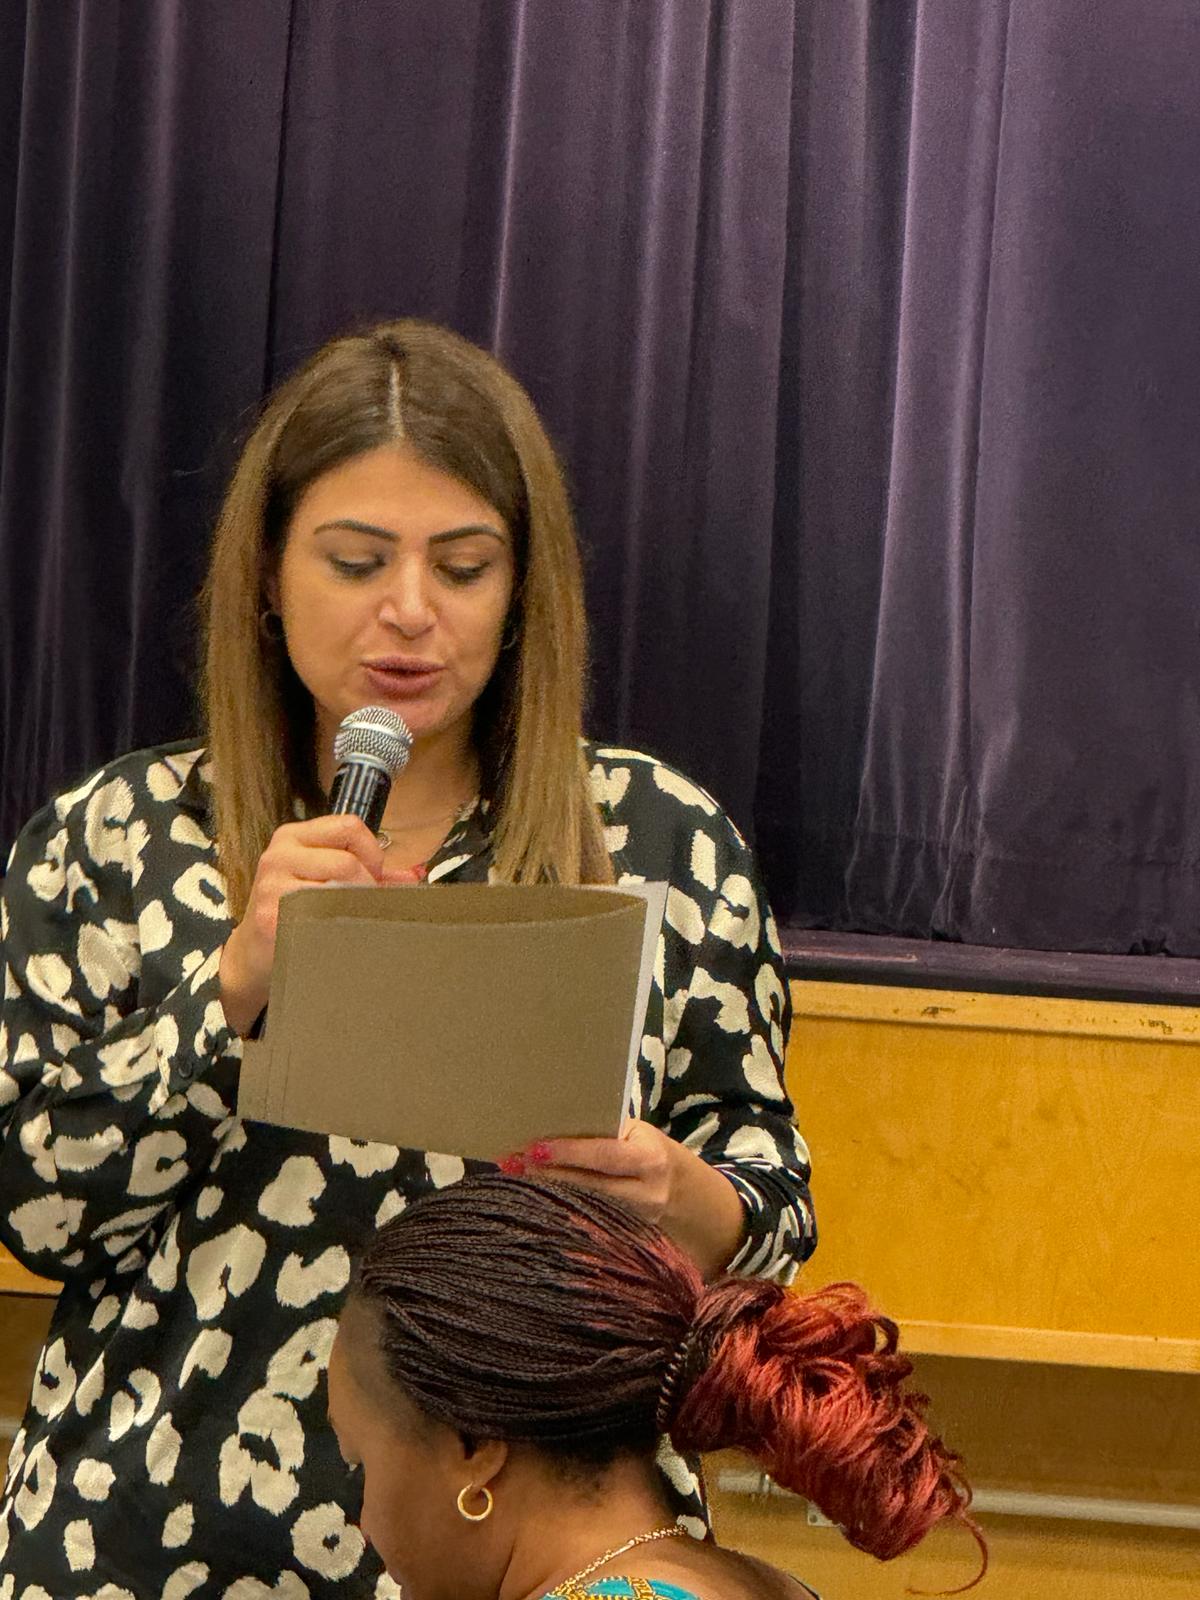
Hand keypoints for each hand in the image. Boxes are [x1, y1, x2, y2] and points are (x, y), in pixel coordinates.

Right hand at [219, 814, 384, 1035]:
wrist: (253, 954)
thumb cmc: (295, 911)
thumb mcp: (322, 878)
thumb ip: (367, 872)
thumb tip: (415, 876)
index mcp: (293, 836)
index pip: (348, 826)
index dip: (372, 852)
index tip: (374, 876)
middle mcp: (279, 854)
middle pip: (347, 861)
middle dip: (368, 886)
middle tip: (367, 906)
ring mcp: (271, 886)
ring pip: (337, 888)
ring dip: (355, 907)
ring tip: (352, 919)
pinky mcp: (271, 917)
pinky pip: (321, 916)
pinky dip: (339, 926)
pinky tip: (336, 934)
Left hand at [502, 1120, 747, 1278]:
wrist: (693, 1200)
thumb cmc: (655, 1155)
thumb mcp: (642, 1137)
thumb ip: (607, 1135)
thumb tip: (555, 1127)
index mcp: (651, 1159)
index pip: (603, 1155)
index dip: (568, 1154)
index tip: (533, 1149)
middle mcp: (646, 1194)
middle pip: (586, 1185)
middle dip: (545, 1174)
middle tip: (508, 1162)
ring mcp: (636, 1222)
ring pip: (583, 1207)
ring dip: (546, 1193)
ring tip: (513, 1178)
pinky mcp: (625, 1240)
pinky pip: (588, 1223)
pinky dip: (560, 1210)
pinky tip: (534, 1203)